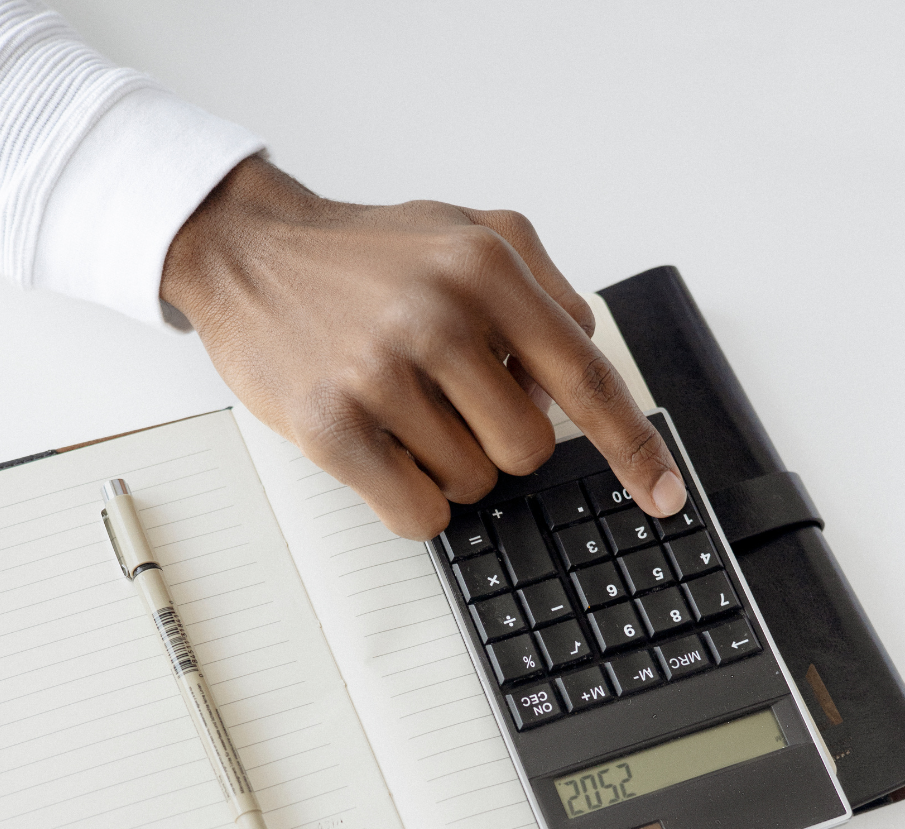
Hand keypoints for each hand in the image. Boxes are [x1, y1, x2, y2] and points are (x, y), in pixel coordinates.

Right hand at [161, 156, 685, 540]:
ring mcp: (382, 374)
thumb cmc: (362, 256)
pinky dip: (414, 500)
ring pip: (473, 484)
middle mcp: (438, 316)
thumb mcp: (467, 231)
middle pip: (529, 449)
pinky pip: (418, 513)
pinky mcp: (333, 427)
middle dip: (500, 442)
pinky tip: (385, 453)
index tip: (663, 493)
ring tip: (401, 410)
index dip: (632, 447)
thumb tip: (580, 370)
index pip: (587, 377)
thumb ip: (541, 290)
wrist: (248, 253)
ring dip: (447, 465)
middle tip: (452, 403)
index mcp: (486, 267)